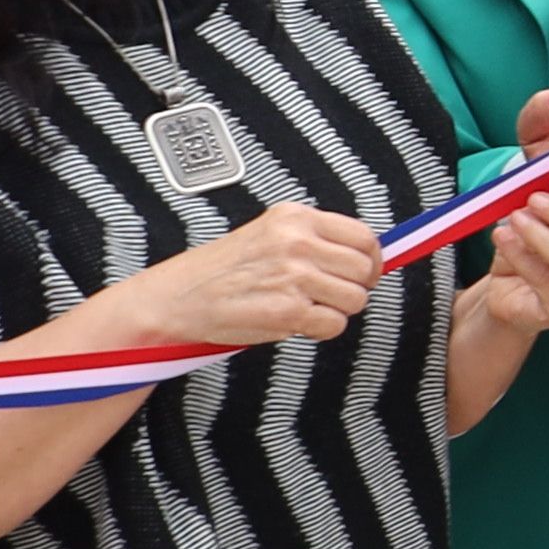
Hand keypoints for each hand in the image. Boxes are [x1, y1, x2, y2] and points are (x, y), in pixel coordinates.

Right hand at [83, 205, 387, 350]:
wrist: (177, 298)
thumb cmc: (220, 271)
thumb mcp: (269, 235)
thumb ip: (313, 240)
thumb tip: (363, 257)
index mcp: (294, 217)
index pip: (363, 236)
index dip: (371, 260)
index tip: (364, 273)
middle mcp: (297, 242)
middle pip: (364, 269)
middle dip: (355, 288)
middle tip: (330, 296)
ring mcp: (294, 276)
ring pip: (355, 299)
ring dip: (336, 310)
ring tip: (306, 308)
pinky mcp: (288, 310)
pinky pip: (334, 325)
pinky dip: (320, 331)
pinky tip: (296, 323)